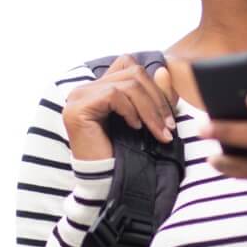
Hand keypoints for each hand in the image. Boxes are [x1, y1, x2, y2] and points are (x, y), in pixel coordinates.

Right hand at [63, 55, 178, 160]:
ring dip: (150, 109)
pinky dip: (130, 111)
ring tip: (159, 132)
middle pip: (133, 73)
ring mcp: (78, 96)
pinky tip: (134, 128)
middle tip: (169, 126)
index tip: (167, 114)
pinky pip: (113, 95)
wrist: (107, 180)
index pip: (129, 65)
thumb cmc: (125, 153)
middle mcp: (85, 88)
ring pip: (127, 84)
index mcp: (99, 88)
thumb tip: (163, 69)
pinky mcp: (77, 108)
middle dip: (157, 99)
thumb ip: (155, 95)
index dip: (153, 85)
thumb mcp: (146, 119)